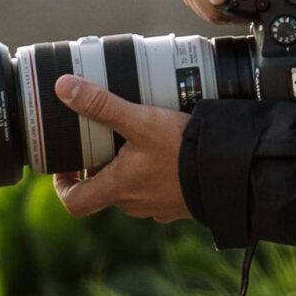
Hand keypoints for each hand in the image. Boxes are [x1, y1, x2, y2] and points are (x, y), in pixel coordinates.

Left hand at [51, 77, 189, 223]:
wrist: (231, 172)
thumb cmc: (184, 151)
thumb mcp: (141, 120)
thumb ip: (102, 104)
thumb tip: (63, 88)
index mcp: (118, 188)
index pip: (75, 202)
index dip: (64, 184)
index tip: (68, 165)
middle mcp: (134, 204)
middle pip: (105, 188)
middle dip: (102, 164)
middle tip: (107, 137)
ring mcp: (158, 207)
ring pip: (132, 188)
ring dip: (130, 168)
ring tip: (141, 138)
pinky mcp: (180, 204)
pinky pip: (158, 190)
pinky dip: (156, 173)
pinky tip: (169, 151)